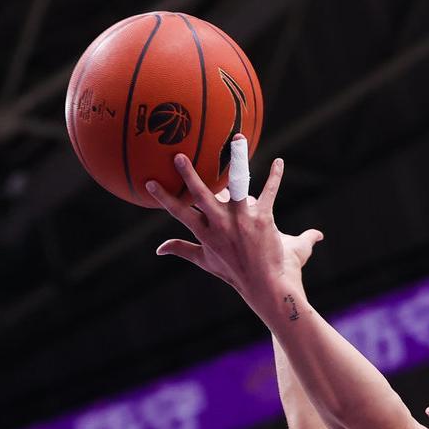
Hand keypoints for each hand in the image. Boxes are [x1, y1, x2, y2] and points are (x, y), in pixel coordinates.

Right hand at [150, 137, 322, 315]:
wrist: (267, 287)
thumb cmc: (236, 274)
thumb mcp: (206, 262)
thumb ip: (182, 249)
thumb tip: (159, 248)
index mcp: (206, 233)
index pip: (180, 213)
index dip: (165, 198)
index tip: (149, 183)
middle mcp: (221, 224)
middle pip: (202, 195)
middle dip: (190, 176)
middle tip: (178, 156)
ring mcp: (242, 219)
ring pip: (237, 186)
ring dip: (236, 162)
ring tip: (236, 141)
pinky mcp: (263, 218)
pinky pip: (269, 192)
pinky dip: (276, 177)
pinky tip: (279, 162)